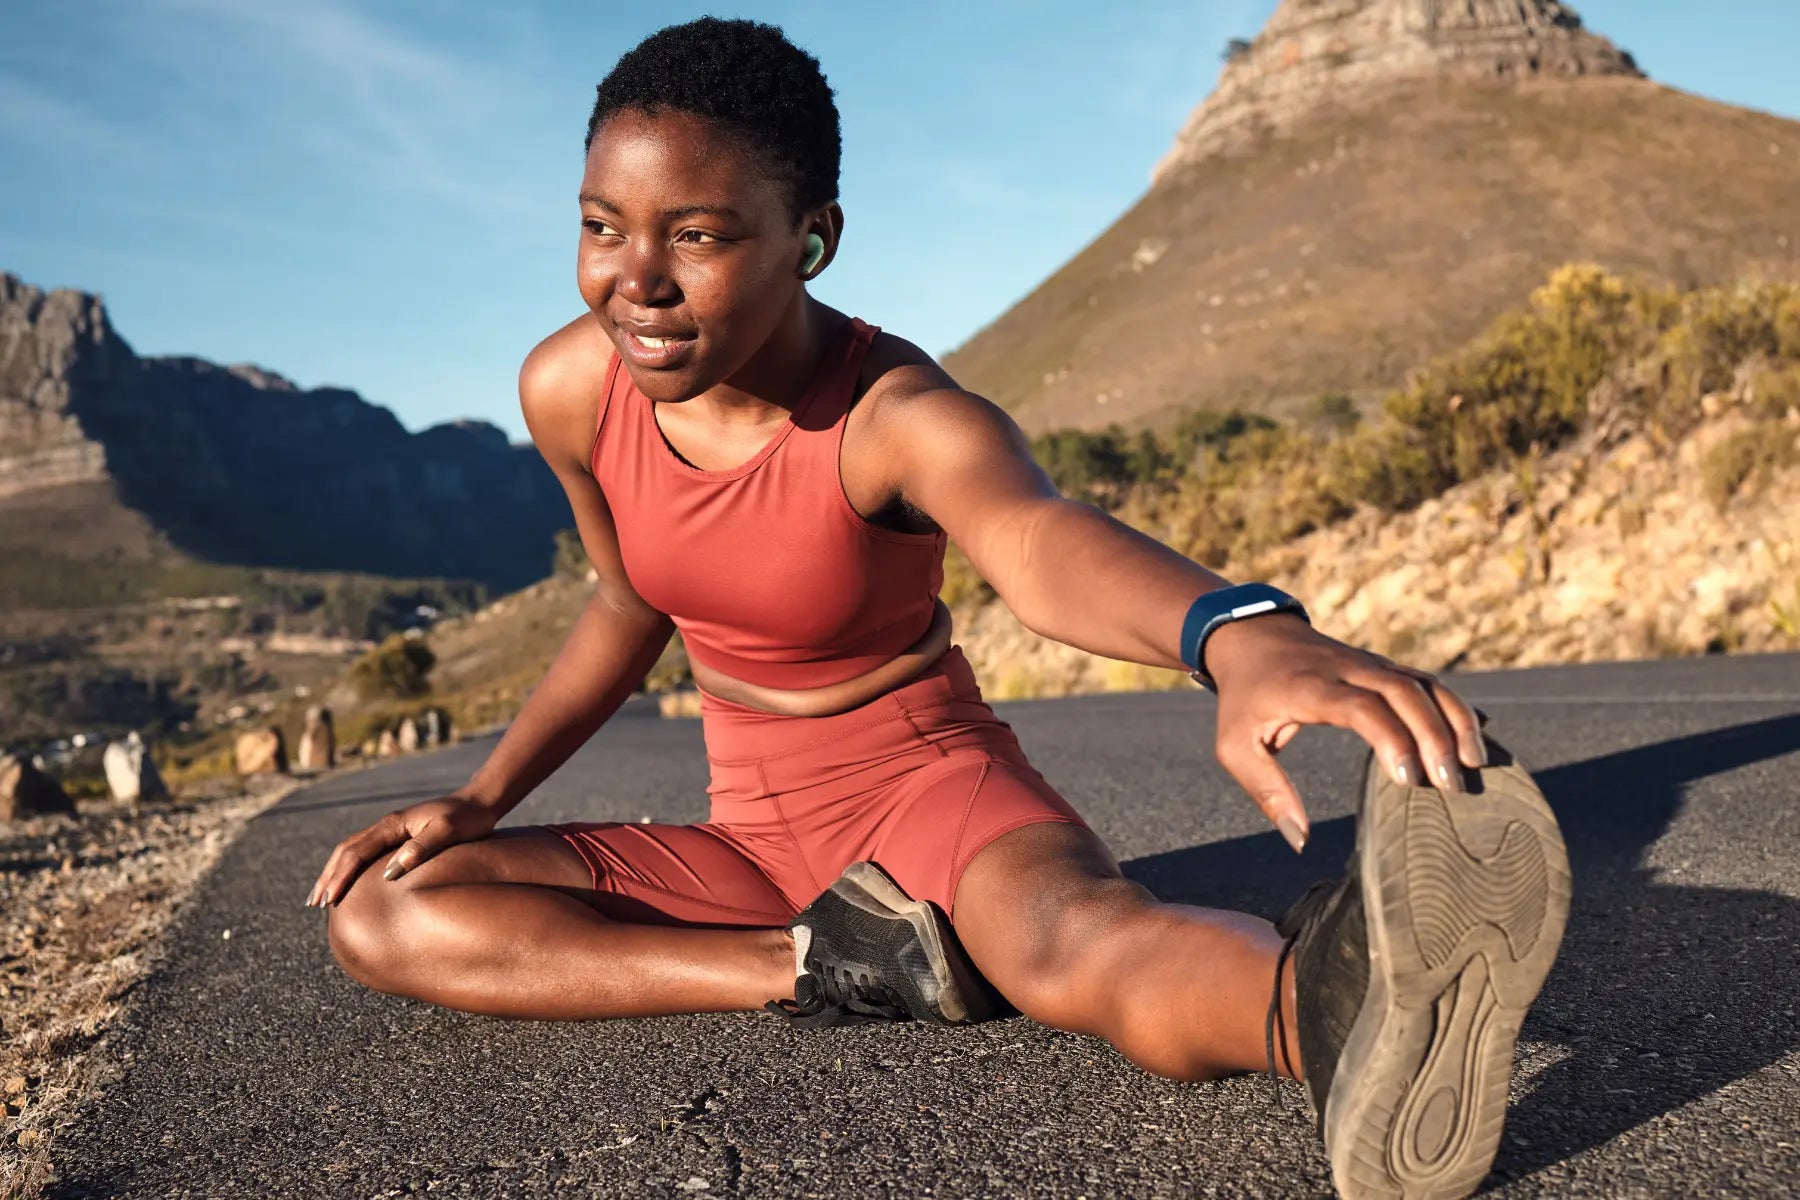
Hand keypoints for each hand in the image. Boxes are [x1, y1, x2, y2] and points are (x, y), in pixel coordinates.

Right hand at [305, 792, 499, 906]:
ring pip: (352, 851)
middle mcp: (387, 826)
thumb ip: (420, 848)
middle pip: (345, 851)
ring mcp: (391, 831)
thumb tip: (390, 873)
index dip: (340, 877)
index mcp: (393, 825)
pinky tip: (349, 882)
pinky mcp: (398, 837)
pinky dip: (349, 868)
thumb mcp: (447, 832)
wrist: (480, 802)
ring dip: (334, 872)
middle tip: (314, 903)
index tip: (329, 900)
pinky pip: (365, 853)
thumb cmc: (467, 818)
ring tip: (322, 897)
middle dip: (328, 877)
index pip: (356, 853)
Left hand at [1204, 614, 1485, 852]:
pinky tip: (1473, 740)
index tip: (1409, 781)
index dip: (1393, 739)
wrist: (1251, 636)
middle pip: (1406, 692)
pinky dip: (1454, 707)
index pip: (1364, 706)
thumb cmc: (1244, 698)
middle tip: (1452, 785)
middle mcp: (1348, 669)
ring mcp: (1370, 663)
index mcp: (1311, 686)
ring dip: (1455, 720)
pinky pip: (1427, 683)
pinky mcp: (1383, 667)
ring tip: (1474, 765)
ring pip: (1425, 683)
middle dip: (1436, 736)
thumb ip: (1267, 791)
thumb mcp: (1235, 745)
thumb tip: (1300, 840)